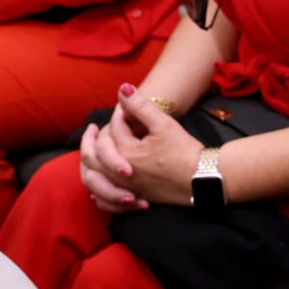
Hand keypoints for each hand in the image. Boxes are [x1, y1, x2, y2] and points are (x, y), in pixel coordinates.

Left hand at [83, 83, 200, 209]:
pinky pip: (106, 200)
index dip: (120, 114)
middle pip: (93, 155)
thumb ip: (140, 106)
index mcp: (127, 152)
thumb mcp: (163, 124)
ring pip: (94, 178)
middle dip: (89, 140)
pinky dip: (99, 191)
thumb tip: (123, 88)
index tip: (128, 106)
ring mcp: (125, 187)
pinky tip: (99, 185)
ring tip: (90, 154)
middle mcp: (120, 172)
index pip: (114, 128)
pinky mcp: (134, 197)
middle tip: (90, 129)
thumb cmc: (184, 151)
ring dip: (88, 165)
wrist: (200, 178)